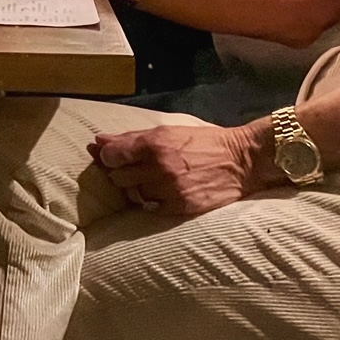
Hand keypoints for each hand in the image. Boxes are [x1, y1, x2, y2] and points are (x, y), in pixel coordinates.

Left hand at [90, 120, 276, 217]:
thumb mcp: (167, 131)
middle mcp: (160, 167)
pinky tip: (161, 193)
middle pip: (118, 177)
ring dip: (136, 189)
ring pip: (133, 195)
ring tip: (150, 181)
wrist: (240, 161)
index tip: (113, 157)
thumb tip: (98, 141)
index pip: (112, 155)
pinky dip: (151, 202)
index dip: (108, 157)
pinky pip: (150, 209)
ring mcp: (170, 190)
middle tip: (133, 169)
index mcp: (155, 143)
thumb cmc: (201, 142)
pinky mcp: (181, 208)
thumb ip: (131, 138)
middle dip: (121, 173)